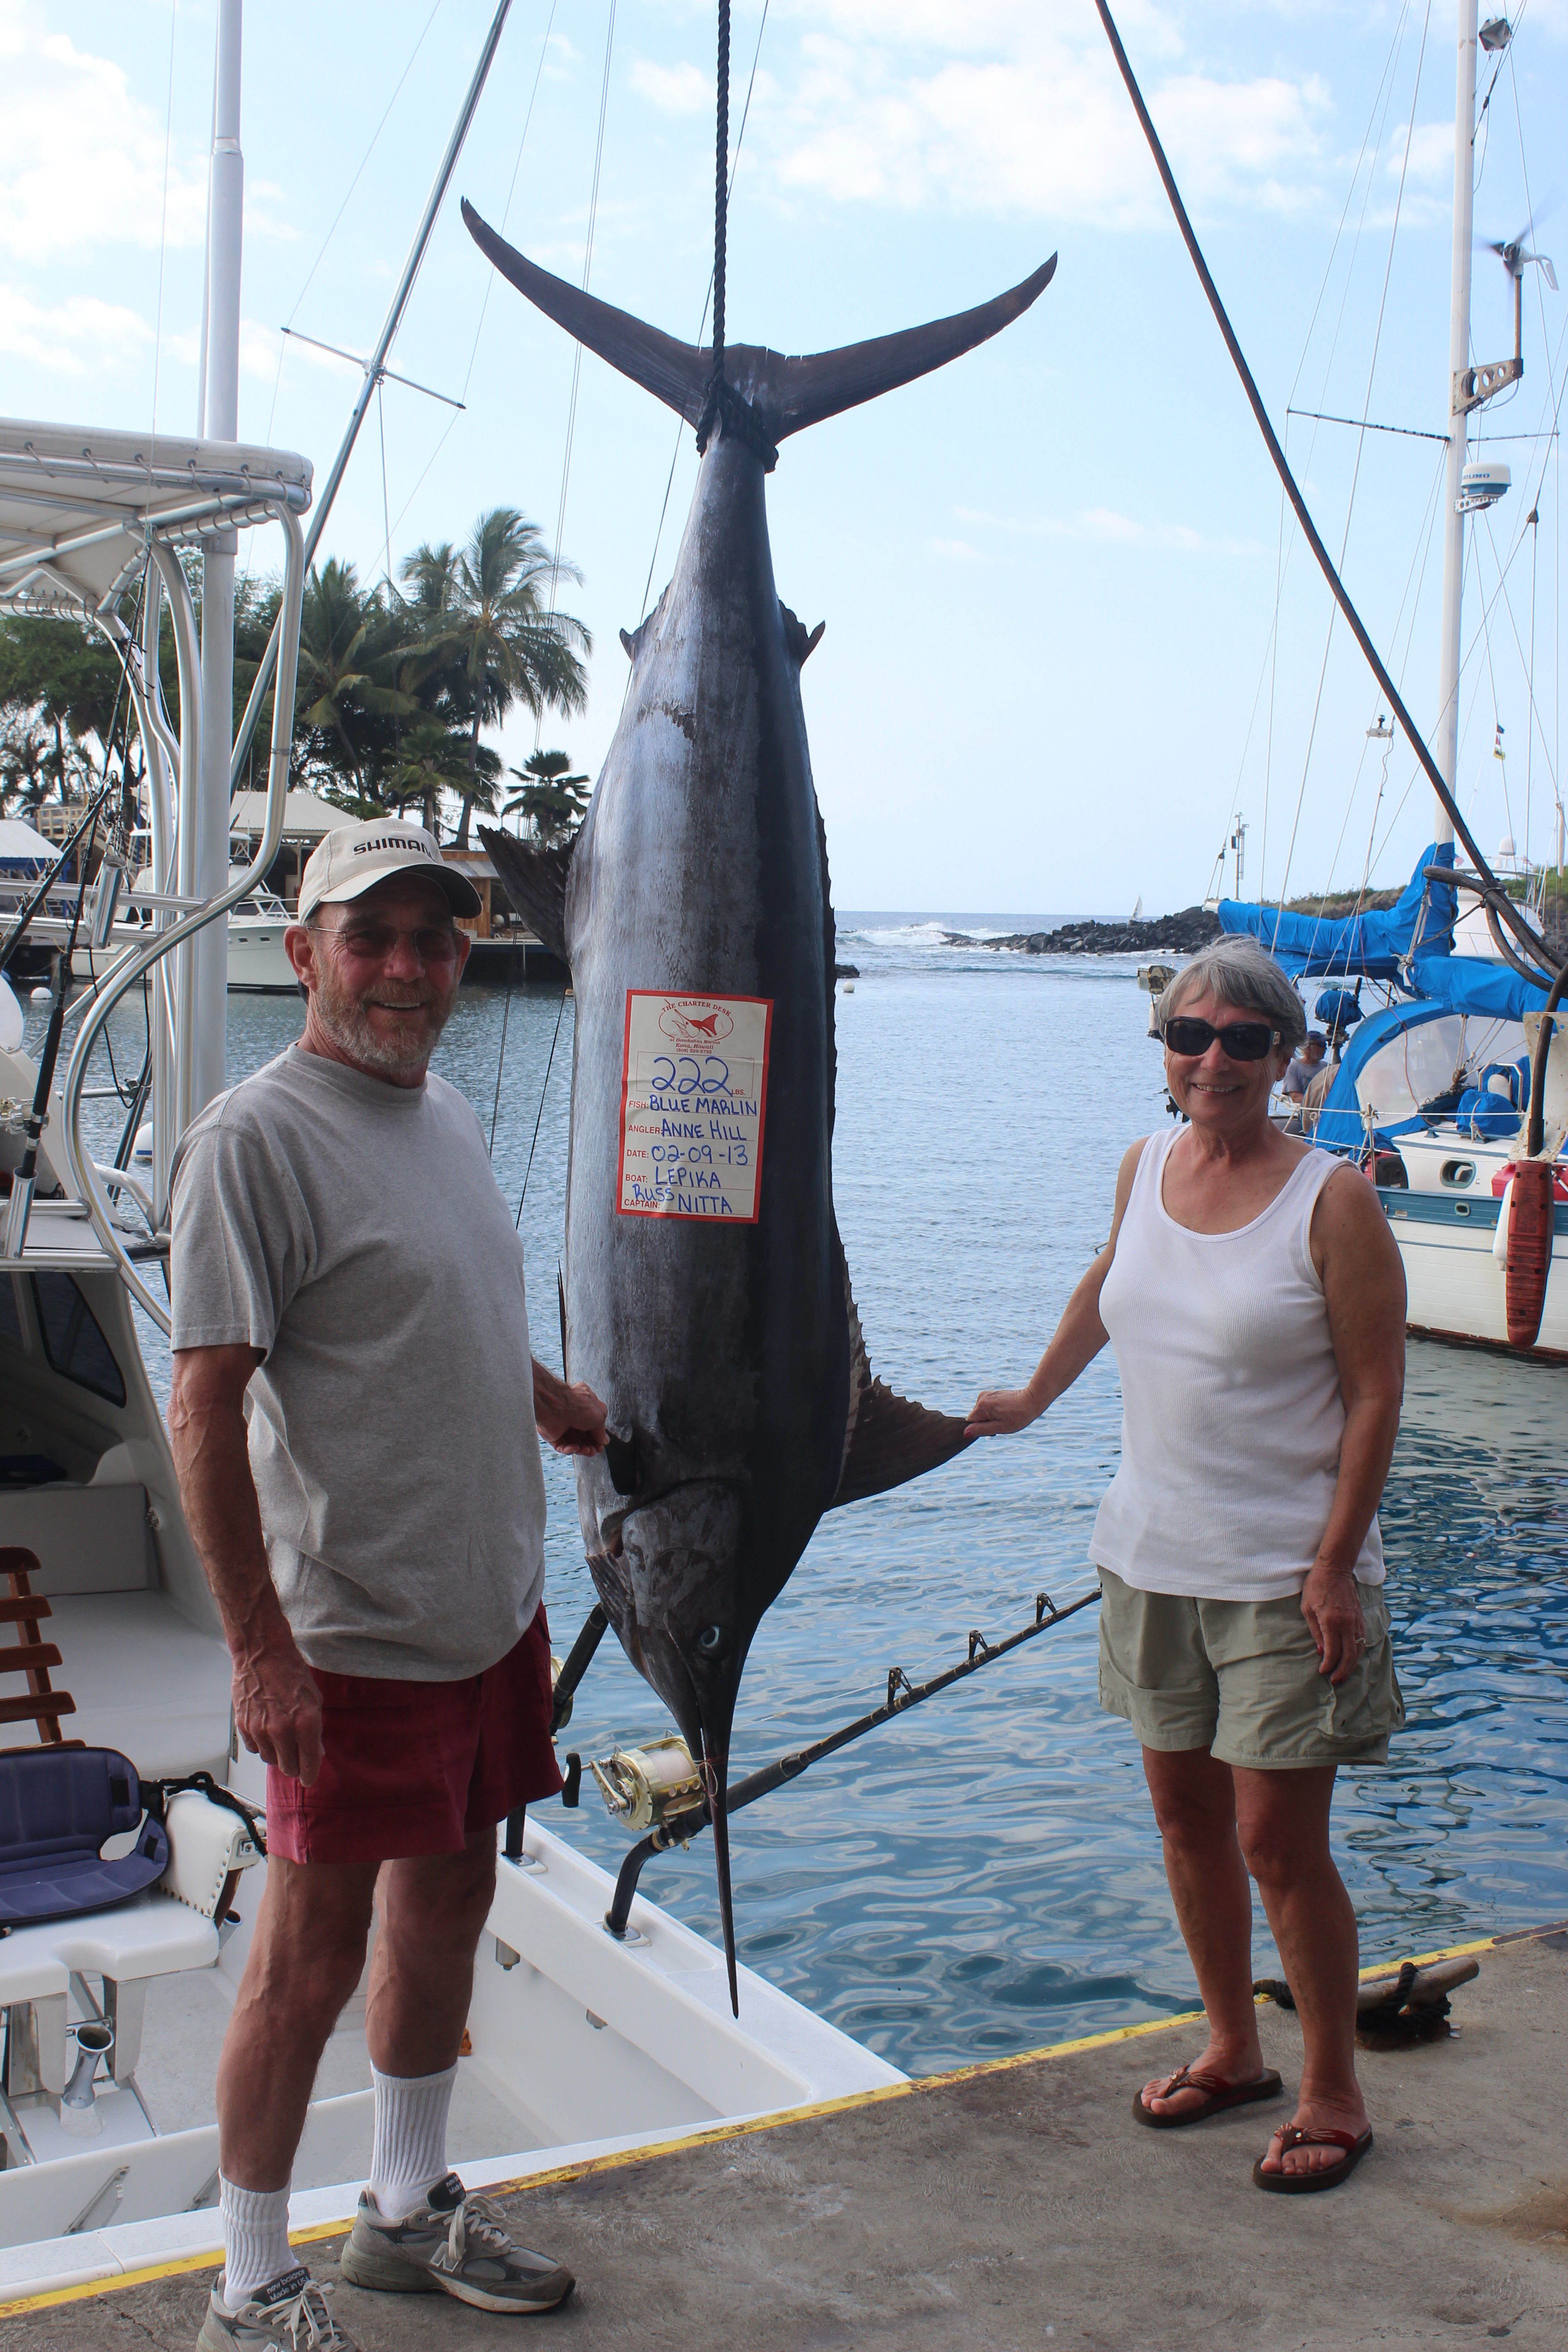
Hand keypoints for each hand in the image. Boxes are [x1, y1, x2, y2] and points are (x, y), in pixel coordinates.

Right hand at [231, 1635, 323, 1783]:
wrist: (262, 1655)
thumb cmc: (291, 1673)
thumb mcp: (314, 1700)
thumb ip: (315, 1730)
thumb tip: (316, 1753)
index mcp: (306, 1723)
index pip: (309, 1764)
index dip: (310, 1775)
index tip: (309, 1778)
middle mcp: (283, 1730)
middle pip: (288, 1767)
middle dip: (294, 1764)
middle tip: (296, 1753)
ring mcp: (260, 1730)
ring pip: (270, 1760)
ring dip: (277, 1753)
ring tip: (280, 1733)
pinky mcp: (243, 1728)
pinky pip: (255, 1749)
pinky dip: (261, 1744)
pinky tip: (266, 1728)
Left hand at [535, 1370, 608, 1455]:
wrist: (555, 1406)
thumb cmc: (577, 1405)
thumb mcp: (600, 1416)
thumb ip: (601, 1430)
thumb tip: (604, 1440)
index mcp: (584, 1405)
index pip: (592, 1424)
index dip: (597, 1435)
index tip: (601, 1444)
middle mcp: (573, 1414)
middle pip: (583, 1435)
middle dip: (590, 1444)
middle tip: (595, 1450)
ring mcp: (562, 1425)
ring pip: (574, 1442)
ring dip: (582, 1448)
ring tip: (587, 1451)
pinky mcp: (553, 1435)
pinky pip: (562, 1446)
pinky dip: (569, 1449)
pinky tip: (575, 1448)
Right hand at [965, 1386, 1042, 1438]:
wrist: (1032, 1400)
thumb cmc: (1019, 1416)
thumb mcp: (1000, 1427)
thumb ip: (981, 1429)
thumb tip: (965, 1433)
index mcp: (982, 1405)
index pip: (971, 1422)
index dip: (981, 1428)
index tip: (995, 1427)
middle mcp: (982, 1397)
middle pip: (976, 1417)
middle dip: (986, 1422)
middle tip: (1002, 1422)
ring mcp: (987, 1394)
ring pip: (982, 1412)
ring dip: (991, 1418)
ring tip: (1005, 1416)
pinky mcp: (992, 1393)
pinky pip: (987, 1407)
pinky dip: (994, 1412)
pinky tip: (1006, 1411)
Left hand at [1299, 1561, 1365, 1684]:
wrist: (1335, 1569)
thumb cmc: (1316, 1587)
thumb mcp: (1307, 1609)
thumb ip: (1316, 1632)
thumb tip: (1322, 1652)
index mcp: (1331, 1621)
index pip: (1333, 1652)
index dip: (1328, 1665)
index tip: (1322, 1672)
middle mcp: (1347, 1623)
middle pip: (1350, 1655)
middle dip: (1343, 1671)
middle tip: (1335, 1681)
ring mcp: (1356, 1621)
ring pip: (1359, 1649)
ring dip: (1352, 1664)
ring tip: (1344, 1674)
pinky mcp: (1361, 1618)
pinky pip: (1362, 1640)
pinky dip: (1358, 1652)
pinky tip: (1351, 1658)